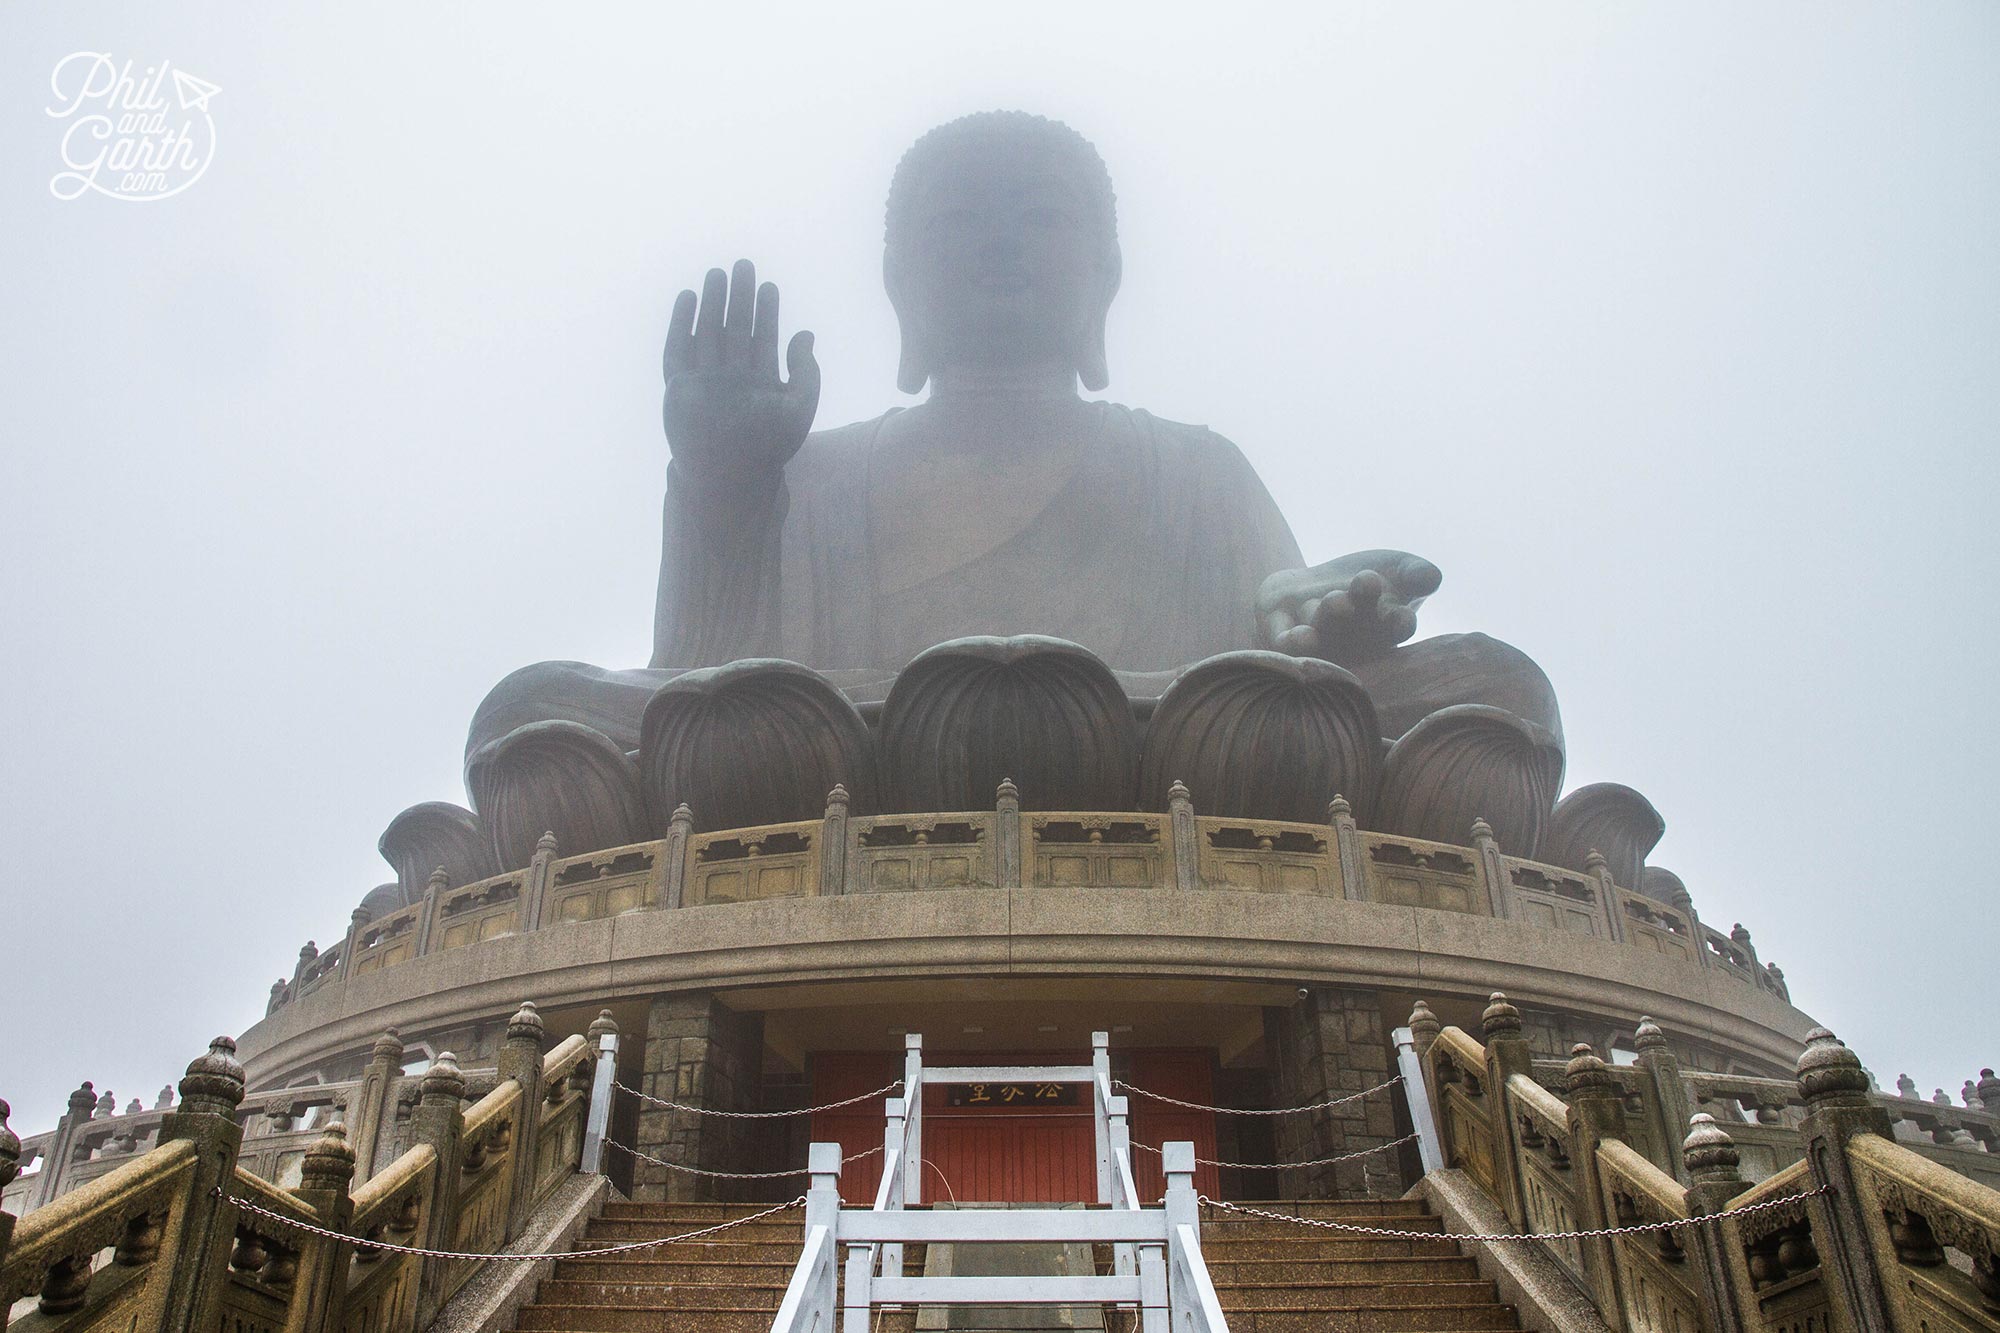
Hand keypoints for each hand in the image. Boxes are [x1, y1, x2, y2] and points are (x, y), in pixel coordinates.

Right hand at [663, 259, 820, 483]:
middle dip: (740, 298)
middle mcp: (730, 379)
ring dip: (712, 303)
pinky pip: (677, 349)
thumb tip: (806, 334)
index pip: (763, 338)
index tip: (770, 286)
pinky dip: (681, 323)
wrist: (730, 476)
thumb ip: (807, 373)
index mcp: (759, 384)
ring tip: (717, 273)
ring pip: (707, 332)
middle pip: (734, 328)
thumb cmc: (767, 449)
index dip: (767, 312)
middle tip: (744, 265)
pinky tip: (688, 298)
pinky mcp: (679, 387)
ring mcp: (703, 382)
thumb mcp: (798, 409)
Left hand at [1257, 550, 1441, 665]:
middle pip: (1355, 628)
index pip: (1396, 627)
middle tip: (1358, 589)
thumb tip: (1432, 577)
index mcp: (1384, 628)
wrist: (1312, 588)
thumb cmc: (1363, 583)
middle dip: (1357, 610)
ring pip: (1320, 633)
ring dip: (1326, 620)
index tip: (1401, 616)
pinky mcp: (1282, 636)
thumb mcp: (1396, 570)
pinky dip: (1292, 641)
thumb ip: (1415, 573)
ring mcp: (1317, 640)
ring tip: (1335, 602)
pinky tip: (1299, 635)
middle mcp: (1351, 640)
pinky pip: (1285, 643)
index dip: (1399, 623)